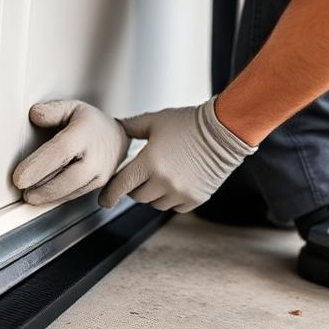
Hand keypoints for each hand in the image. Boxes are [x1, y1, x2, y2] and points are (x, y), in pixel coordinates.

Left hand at [13, 100, 129, 204]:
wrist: (117, 138)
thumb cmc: (91, 124)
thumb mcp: (72, 108)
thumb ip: (53, 111)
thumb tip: (35, 115)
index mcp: (85, 133)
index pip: (61, 151)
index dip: (39, 165)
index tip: (19, 177)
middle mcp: (95, 156)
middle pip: (69, 178)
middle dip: (44, 189)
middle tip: (24, 193)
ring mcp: (99, 173)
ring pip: (72, 190)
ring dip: (49, 197)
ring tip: (31, 196)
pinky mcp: (98, 185)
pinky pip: (76, 194)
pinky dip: (58, 198)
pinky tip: (43, 197)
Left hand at [98, 97, 256, 212]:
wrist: (224, 131)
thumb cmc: (190, 123)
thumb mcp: (155, 121)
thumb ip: (131, 126)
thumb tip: (115, 126)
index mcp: (149, 162)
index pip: (121, 186)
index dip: (109, 195)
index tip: (104, 200)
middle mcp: (163, 181)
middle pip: (137, 196)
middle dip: (134, 188)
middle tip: (139, 176)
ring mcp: (180, 192)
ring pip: (155, 204)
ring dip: (152, 194)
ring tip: (160, 177)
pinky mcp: (195, 198)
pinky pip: (174, 207)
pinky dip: (171, 199)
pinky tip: (175, 182)